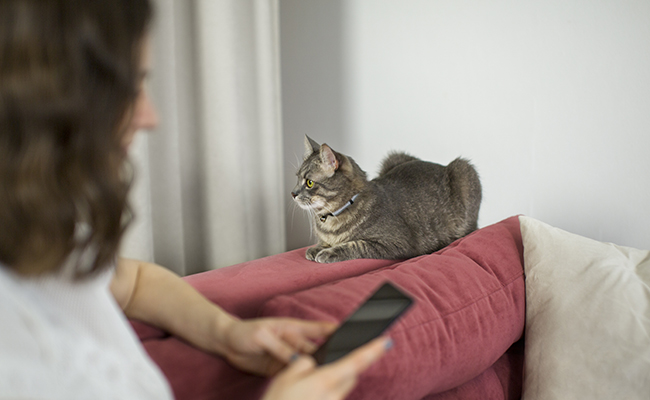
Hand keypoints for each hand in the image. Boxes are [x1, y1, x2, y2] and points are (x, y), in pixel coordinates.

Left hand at [219, 318, 335, 375]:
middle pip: (316, 350)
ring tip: (325, 376)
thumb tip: (296, 360)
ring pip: (307, 364)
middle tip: (338, 365)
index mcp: (292, 328)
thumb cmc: (243, 332)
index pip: (318, 328)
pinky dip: (301, 379)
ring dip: (315, 369)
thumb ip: (279, 347)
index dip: (334, 331)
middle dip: (327, 356)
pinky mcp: (280, 369)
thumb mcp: (261, 336)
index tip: (350, 334)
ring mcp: (287, 356)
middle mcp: (293, 342)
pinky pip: (294, 374)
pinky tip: (308, 384)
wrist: (225, 343)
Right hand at [262, 336, 391, 399]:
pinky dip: (324, 397)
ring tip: (305, 389)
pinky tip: (306, 398)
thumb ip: (303, 363)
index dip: (373, 350)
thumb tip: (312, 362)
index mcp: (325, 380)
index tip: (386, 341)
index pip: (356, 362)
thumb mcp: (285, 377)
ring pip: (340, 390)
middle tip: (322, 368)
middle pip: (349, 377)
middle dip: (343, 369)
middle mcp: (334, 396)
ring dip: (331, 385)